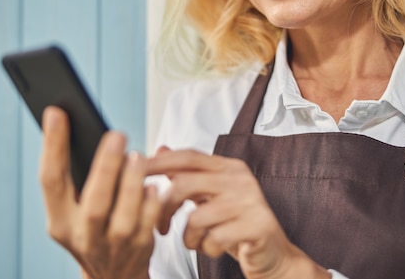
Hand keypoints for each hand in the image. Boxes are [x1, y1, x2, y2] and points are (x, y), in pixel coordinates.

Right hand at [40, 106, 159, 278]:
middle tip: (117, 135)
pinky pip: (148, 224)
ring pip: (124, 215)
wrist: (112, 275)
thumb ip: (76, 177)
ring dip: (132, 183)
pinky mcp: (139, 248)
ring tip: (137, 157)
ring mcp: (113, 245)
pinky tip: (154, 185)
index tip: (57, 113)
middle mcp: (83, 234)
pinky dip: (152, 203)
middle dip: (106, 167)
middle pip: (94, 202)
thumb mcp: (72, 210)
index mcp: (59, 220)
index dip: (52, 146)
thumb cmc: (92, 228)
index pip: (51, 180)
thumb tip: (81, 127)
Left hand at [146, 148, 331, 278]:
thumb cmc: (236, 225)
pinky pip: (214, 239)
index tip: (131, 170)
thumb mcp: (210, 196)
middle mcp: (240, 179)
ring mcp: (250, 202)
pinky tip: (212, 248)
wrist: (273, 255)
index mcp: (228, 167)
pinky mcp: (257, 226)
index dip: (158, 163)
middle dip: (163, 208)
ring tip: (195, 241)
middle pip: (185, 183)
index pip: (188, 157)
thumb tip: (161, 149)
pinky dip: (205, 249)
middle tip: (159, 227)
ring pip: (196, 217)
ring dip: (188, 236)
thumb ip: (187, 173)